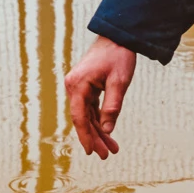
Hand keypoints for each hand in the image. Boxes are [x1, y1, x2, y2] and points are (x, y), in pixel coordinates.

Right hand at [65, 36, 137, 158]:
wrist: (117, 36)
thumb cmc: (118, 56)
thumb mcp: (119, 82)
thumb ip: (112, 106)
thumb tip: (106, 130)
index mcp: (78, 84)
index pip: (79, 117)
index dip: (85, 136)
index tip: (92, 152)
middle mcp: (73, 86)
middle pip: (82, 119)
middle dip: (95, 138)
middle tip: (106, 155)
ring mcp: (78, 87)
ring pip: (86, 116)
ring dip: (98, 132)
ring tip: (111, 148)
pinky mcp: (84, 87)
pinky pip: (89, 108)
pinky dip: (98, 121)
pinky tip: (107, 133)